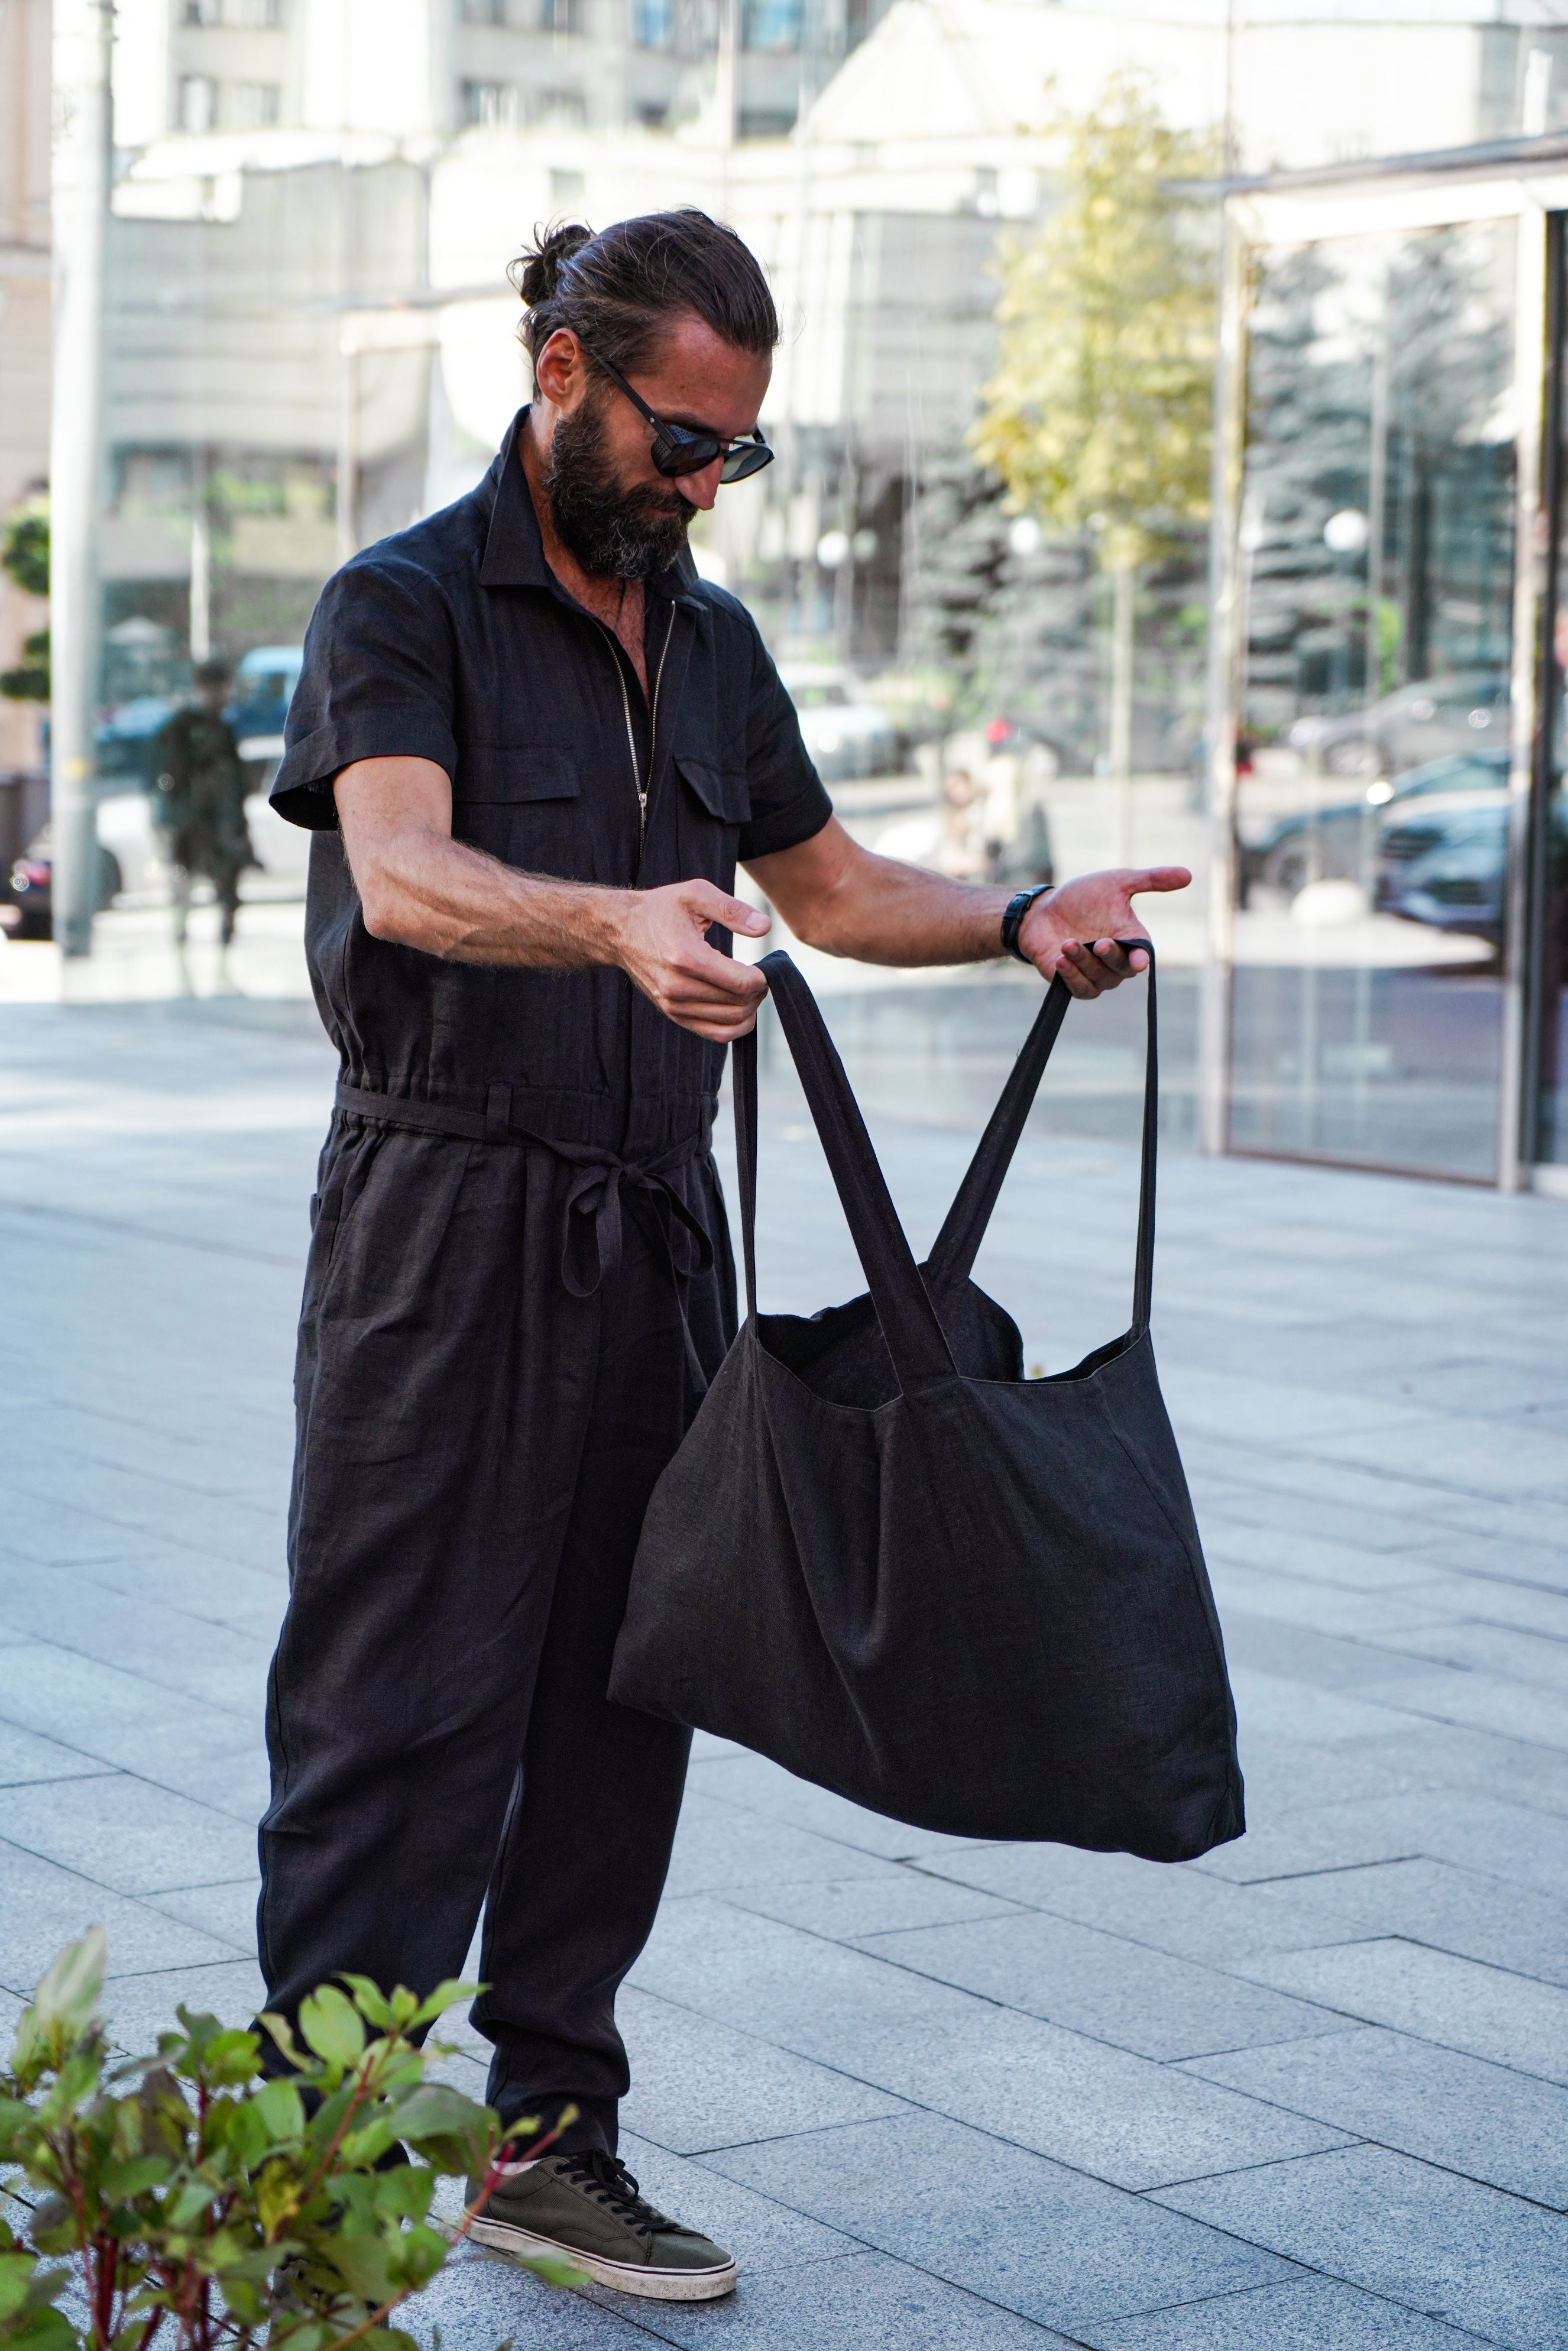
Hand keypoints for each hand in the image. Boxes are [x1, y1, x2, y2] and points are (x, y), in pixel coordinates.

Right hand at [612, 879, 770, 1040]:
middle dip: (758, 992)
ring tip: (749, 987)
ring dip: (750, 1008)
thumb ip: (732, 909)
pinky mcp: (673, 1014)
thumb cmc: (660, 909)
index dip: (763, 977)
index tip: (765, 965)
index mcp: (685, 957)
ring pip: (731, 1023)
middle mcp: (677, 987)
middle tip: (760, 974)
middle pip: (738, 1004)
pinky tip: (739, 1005)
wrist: (620, 930)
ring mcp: (673, 1005)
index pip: (741, 983)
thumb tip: (764, 927)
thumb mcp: (696, 894)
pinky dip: (736, 1024)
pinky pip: (716, 1034)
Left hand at [1018, 867, 1190, 998]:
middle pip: (1123, 969)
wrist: (1043, 911)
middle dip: (1111, 957)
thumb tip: (1188, 874)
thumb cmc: (1082, 898)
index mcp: (1130, 938)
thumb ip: (1151, 880)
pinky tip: (1061, 960)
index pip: (1142, 953)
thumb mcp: (1117, 882)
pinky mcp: (1073, 983)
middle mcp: (1115, 960)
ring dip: (1085, 962)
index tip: (1140, 960)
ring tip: (1068, 943)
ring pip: (1100, 979)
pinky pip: (1080, 989)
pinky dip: (1072, 976)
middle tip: (1098, 943)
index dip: (1141, 959)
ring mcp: (1095, 974)